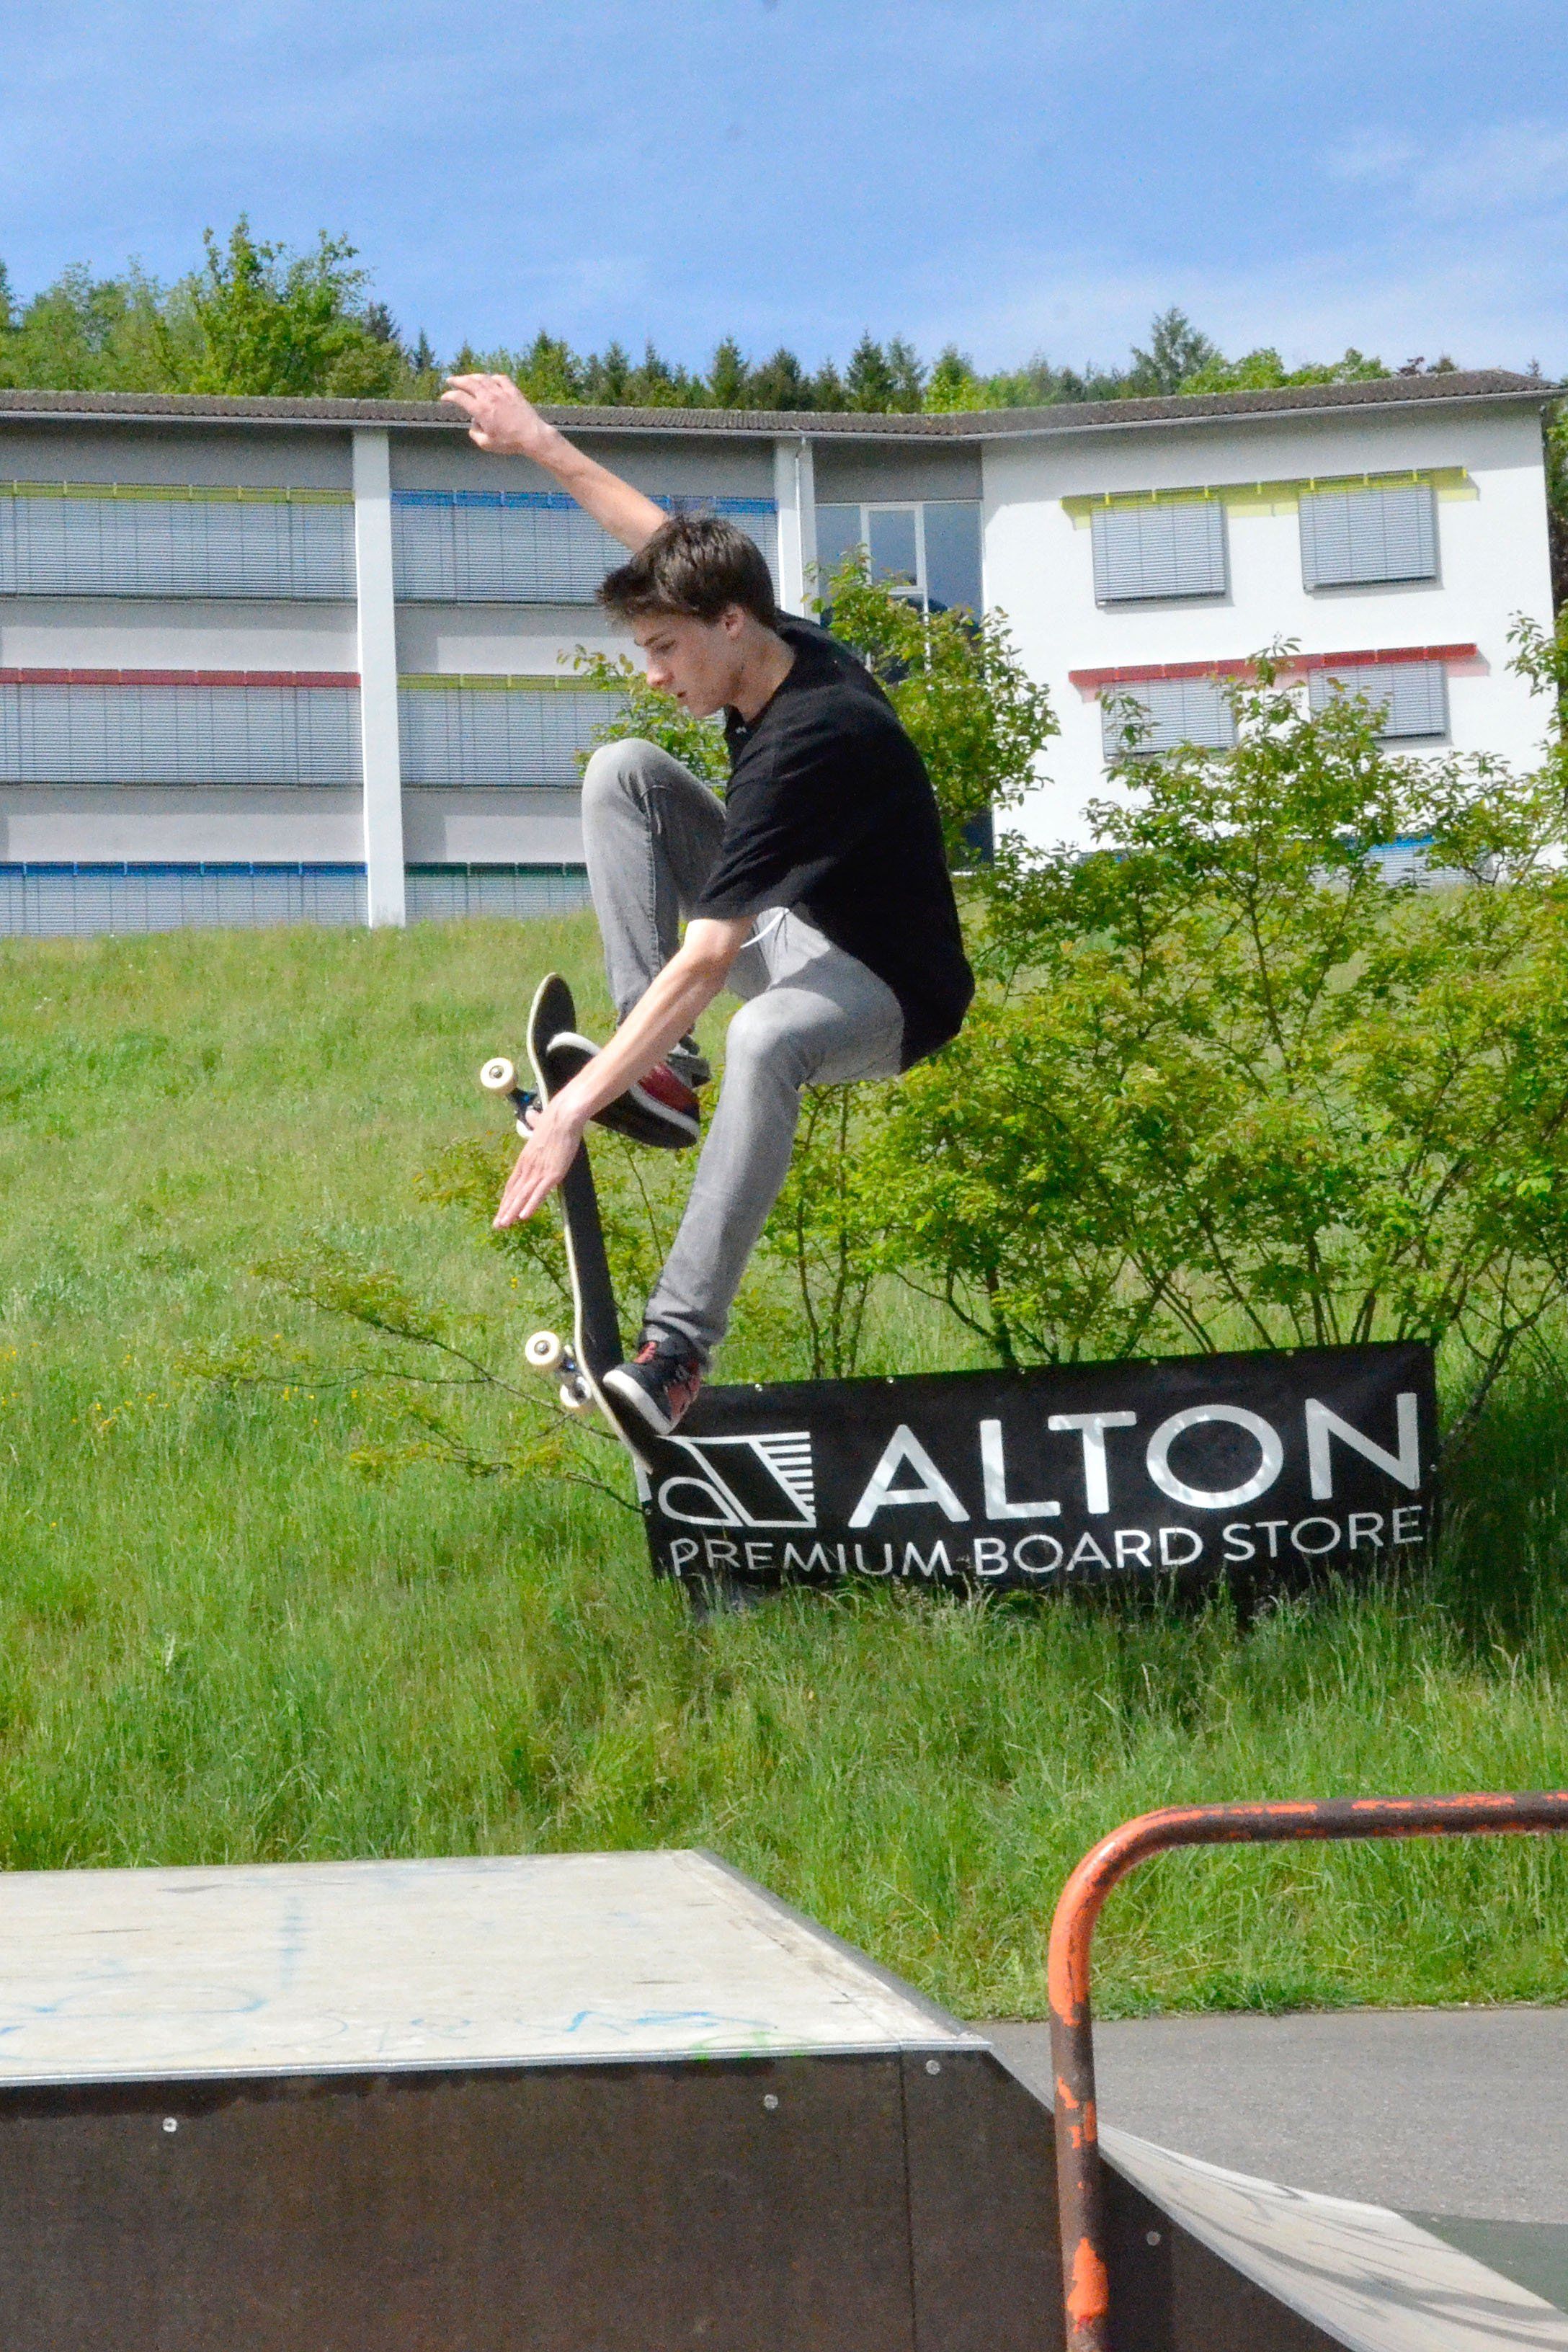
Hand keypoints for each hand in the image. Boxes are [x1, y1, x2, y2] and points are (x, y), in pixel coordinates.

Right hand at [443, 373, 560, 463]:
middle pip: (468, 383)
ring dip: (472, 376)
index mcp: (480, 410)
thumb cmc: (509, 442)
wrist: (531, 436)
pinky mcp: (513, 391)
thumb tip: (473, 425)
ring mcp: (501, 392)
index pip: (459, 398)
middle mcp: (488, 397)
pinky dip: (492, 378)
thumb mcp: (487, 444)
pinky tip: (490, 380)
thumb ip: (475, 434)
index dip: (449, 396)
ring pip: (483, 378)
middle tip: (450, 380)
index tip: (444, 397)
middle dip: (457, 380)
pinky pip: (500, 379)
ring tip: (467, 378)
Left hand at [493, 1097, 584, 1227]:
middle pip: (514, 1192)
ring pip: (522, 1195)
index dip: (507, 1198)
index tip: (502, 1210)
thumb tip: (532, 1114)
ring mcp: (539, 1171)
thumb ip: (535, 1123)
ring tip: (505, 1225)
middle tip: (498, 1225)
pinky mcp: (552, 1174)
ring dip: (513, 1211)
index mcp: (525, 1158)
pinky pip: (539, 1193)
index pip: (512, 1183)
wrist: (563, 1117)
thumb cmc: (554, 1119)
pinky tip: (523, 1216)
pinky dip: (530, 1205)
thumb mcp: (541, 1124)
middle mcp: (528, 1167)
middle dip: (505, 1209)